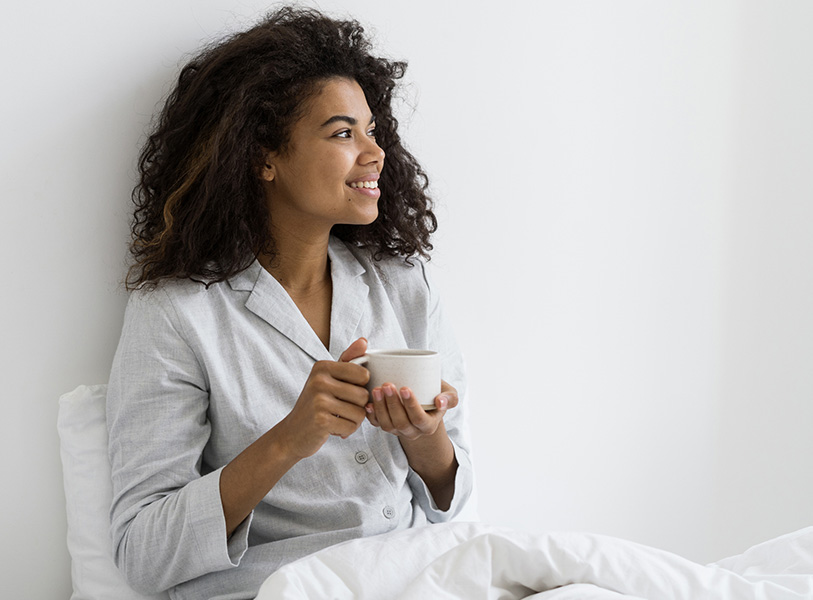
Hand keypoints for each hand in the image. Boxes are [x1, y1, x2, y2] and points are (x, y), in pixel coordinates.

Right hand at [275, 338, 369, 459]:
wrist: (291, 434)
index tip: (345, 393)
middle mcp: (319, 380)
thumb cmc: (315, 405)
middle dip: (357, 407)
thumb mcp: (328, 379)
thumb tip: (364, 341)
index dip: (360, 387)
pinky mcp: (321, 420)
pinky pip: (351, 426)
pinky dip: (346, 431)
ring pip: (360, 412)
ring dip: (352, 420)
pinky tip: (333, 429)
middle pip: (363, 394)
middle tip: (340, 410)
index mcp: (322, 366)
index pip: (363, 374)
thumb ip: (347, 360)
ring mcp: (319, 400)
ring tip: (336, 419)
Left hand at [366, 380, 457, 439]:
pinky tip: (368, 402)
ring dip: (380, 407)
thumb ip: (450, 397)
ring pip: (387, 425)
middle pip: (401, 422)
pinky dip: (371, 415)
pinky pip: (376, 425)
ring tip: (377, 389)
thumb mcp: (449, 395)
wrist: (423, 400)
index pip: (419, 419)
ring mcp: (397, 430)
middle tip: (387, 385)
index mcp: (428, 425)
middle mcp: (412, 431)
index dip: (411, 405)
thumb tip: (440, 401)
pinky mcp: (386, 426)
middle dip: (393, 404)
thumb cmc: (435, 394)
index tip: (405, 388)